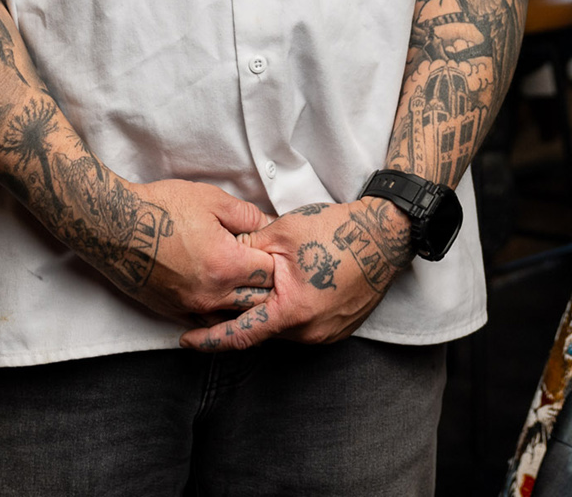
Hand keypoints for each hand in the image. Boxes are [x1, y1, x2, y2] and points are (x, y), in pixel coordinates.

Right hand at [118, 178, 279, 323]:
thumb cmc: (161, 208)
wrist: (114, 227)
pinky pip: (207, 323)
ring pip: (234, 317)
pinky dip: (218, 312)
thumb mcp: (212, 200)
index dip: (276, 258)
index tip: (272, 248)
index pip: (271, 273)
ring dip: (244, 302)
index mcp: (227, 264)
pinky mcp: (173, 312)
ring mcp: (191, 307)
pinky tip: (220, 296)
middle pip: (257, 300)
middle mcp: (212, 294)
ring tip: (244, 282)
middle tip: (262, 265)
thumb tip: (270, 226)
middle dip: (266, 284)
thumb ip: (248, 216)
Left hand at [182, 196, 411, 349]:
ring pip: (282, 330)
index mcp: (292, 312)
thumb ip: (246, 250)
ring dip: (267, 315)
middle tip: (218, 302)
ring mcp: (327, 334)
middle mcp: (310, 332)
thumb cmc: (336, 231)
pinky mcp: (339, 329)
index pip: (240, 335)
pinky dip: (289, 315)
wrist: (385, 235)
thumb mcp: (282, 233)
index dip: (209, 340)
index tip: (187, 340)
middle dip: (239, 319)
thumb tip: (217, 258)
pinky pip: (304, 328)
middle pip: (262, 332)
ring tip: (257, 291)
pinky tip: (288, 292)